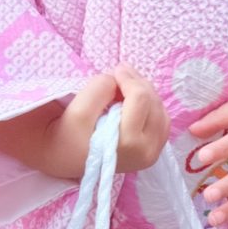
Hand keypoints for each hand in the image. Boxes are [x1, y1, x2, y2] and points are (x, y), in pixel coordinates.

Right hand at [41, 66, 168, 179]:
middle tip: (119, 74)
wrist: (67, 159)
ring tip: (125, 86)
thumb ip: (100, 88)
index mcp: (129, 143)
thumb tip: (119, 79)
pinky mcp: (154, 151)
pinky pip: (161, 120)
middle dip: (137, 83)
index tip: (115, 69)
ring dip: (144, 93)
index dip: (129, 78)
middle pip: (154, 102)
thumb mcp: (78, 109)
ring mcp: (153, 153)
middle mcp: (147, 151)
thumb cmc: (69, 135)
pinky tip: (133, 101)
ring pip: (161, 109)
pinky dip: (149, 106)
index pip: (140, 98)